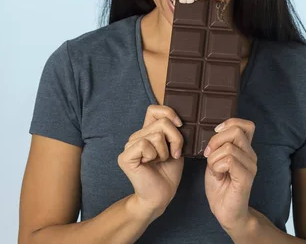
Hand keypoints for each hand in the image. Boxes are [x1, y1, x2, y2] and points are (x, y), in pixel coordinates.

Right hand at [118, 105, 184, 219]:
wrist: (161, 195)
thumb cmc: (169, 172)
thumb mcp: (176, 146)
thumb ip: (173, 130)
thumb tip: (177, 118)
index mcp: (147, 132)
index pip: (154, 109)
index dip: (169, 113)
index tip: (180, 125)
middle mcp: (136, 136)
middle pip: (162, 122)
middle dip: (175, 139)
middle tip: (173, 154)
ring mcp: (129, 145)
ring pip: (156, 134)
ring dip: (165, 151)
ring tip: (160, 161)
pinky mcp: (125, 156)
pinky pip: (145, 144)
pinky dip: (153, 155)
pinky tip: (150, 164)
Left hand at [204, 118, 256, 232]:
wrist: (226, 212)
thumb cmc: (220, 187)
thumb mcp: (216, 160)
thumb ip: (219, 146)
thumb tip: (215, 132)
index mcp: (245, 149)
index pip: (246, 125)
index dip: (229, 123)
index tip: (215, 133)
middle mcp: (251, 155)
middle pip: (235, 131)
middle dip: (215, 141)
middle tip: (209, 155)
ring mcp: (250, 166)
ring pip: (228, 148)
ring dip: (213, 159)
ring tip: (214, 171)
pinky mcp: (246, 177)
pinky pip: (229, 161)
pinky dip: (217, 167)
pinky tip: (218, 176)